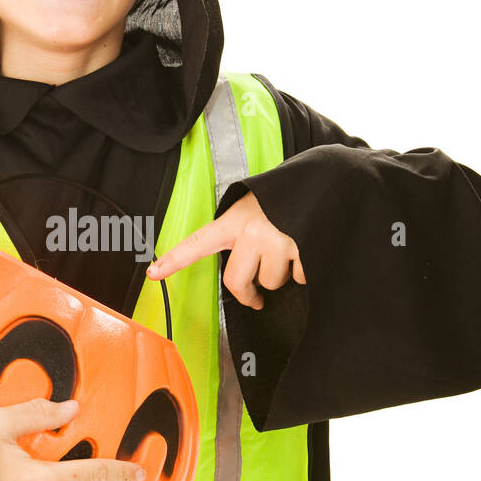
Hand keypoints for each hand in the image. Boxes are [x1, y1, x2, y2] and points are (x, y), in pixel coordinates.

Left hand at [145, 192, 305, 309]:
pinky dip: (305, 270)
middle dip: (248, 294)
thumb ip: (242, 231)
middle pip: (237, 282)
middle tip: (256, 299)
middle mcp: (252, 232)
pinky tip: (307, 249)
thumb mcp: (256, 204)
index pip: (198, 242)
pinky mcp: (303, 251)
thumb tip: (242, 270)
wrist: (326, 181)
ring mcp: (278, 242)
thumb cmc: (287, 196)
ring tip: (290, 250)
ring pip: (271, 282)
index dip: (174, 260)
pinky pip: (300, 277)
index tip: (154, 274)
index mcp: (235, 220)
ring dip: (281, 274)